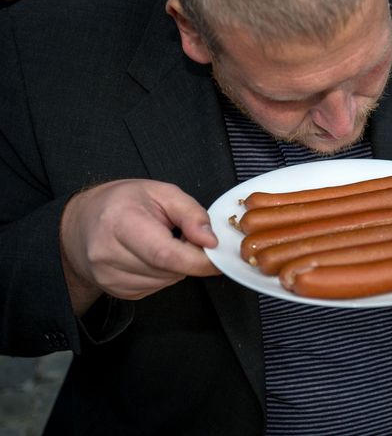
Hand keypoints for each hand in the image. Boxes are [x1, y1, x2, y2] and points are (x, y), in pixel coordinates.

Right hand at [60, 180, 220, 313]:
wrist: (82, 222)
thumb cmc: (123, 202)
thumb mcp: (162, 192)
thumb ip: (191, 214)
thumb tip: (210, 241)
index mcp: (119, 223)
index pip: (166, 255)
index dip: (198, 260)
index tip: (217, 255)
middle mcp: (108, 254)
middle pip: (168, 270)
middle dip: (188, 257)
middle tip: (184, 237)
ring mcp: (109, 277)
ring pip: (165, 281)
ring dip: (176, 266)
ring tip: (163, 241)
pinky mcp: (116, 291)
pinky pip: (156, 287)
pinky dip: (163, 274)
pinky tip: (151, 256)